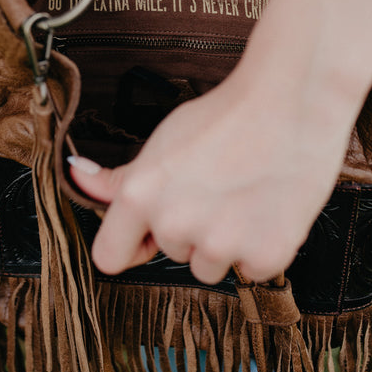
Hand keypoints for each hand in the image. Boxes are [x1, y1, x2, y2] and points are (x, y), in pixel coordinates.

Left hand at [69, 59, 350, 284]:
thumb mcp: (164, 140)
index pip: (109, 257)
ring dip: (226, 244)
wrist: (291, 102)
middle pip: (172, 254)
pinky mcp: (265, 255)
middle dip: (191, 230)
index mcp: (142, 195)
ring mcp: (222, 244)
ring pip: (211, 266)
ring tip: (243, 197)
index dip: (131, 244)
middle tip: (217, 189)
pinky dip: (262, 247)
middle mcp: (176, 224)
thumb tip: (79, 179)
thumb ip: (121, 176)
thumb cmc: (228, 115)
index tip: (149, 235)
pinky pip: (252, 269)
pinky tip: (266, 208)